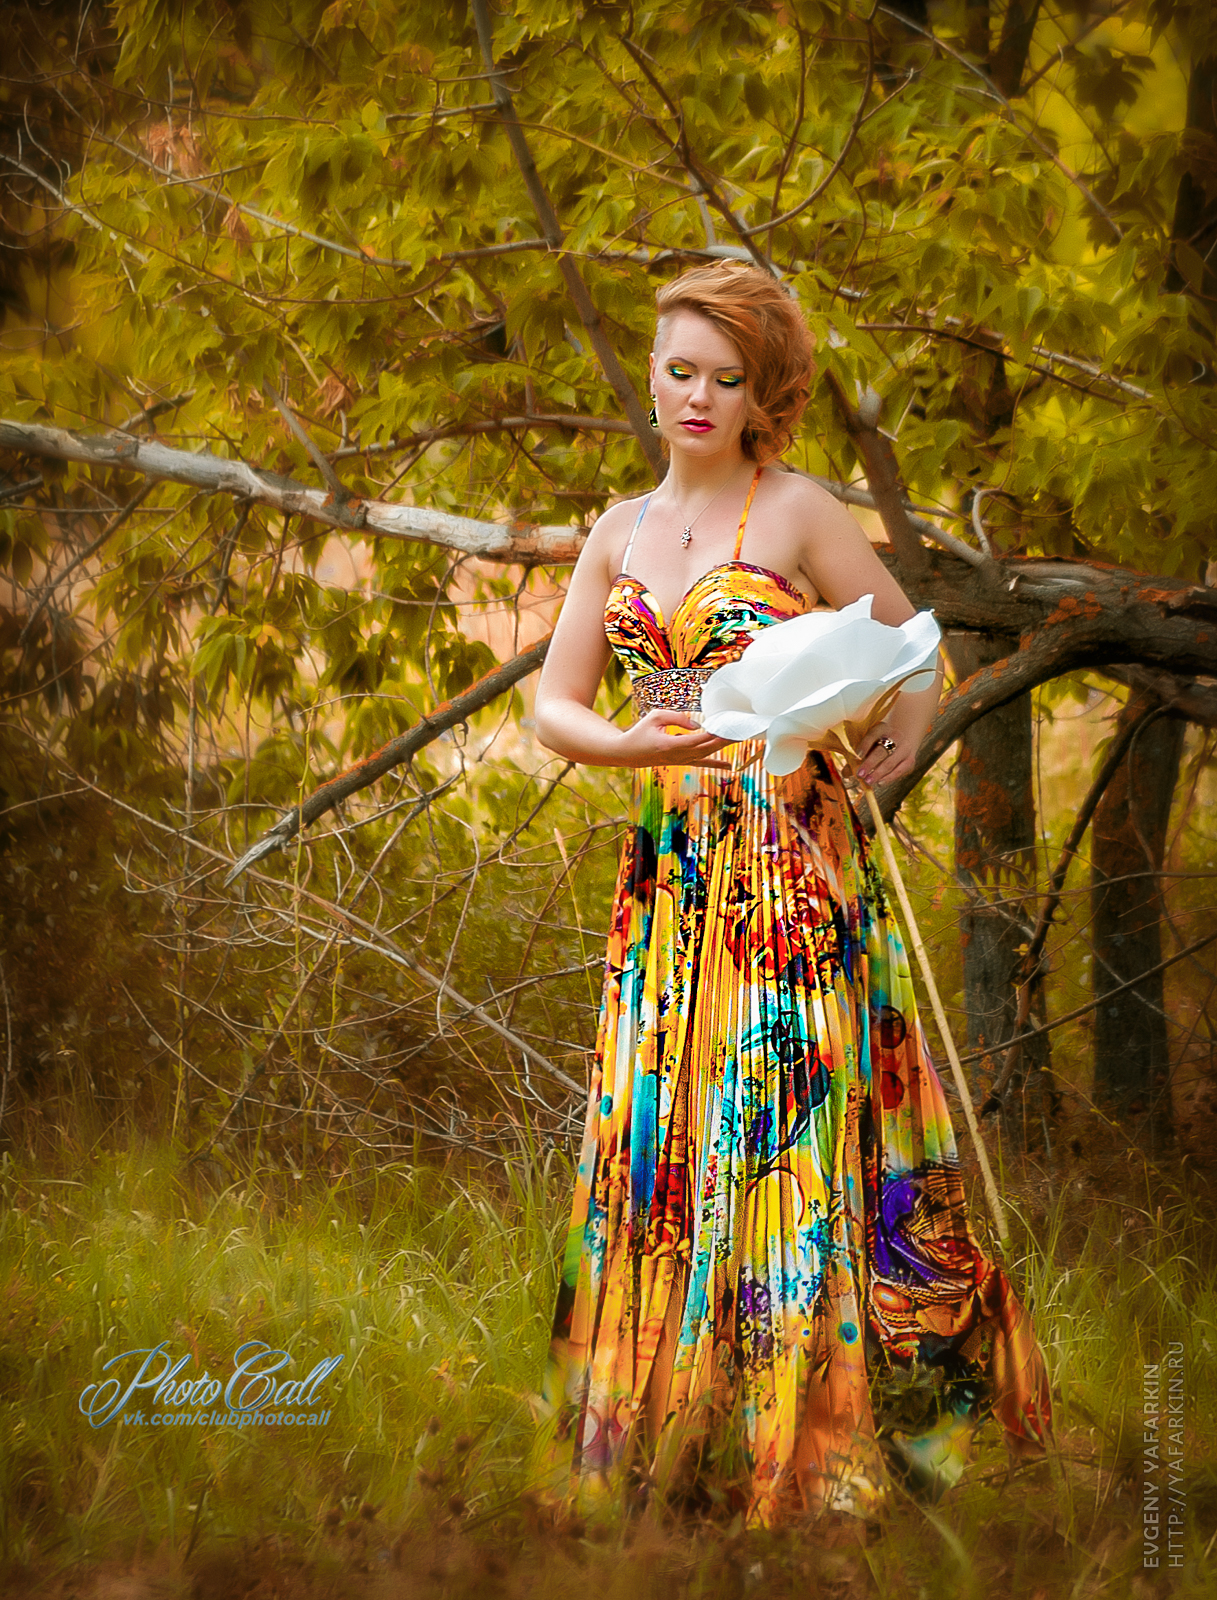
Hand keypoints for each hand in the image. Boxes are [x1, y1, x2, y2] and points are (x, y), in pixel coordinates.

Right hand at [616, 709, 732, 769]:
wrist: (628, 753)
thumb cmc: (640, 732)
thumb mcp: (655, 717)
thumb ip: (677, 717)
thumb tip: (697, 724)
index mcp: (670, 745)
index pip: (697, 740)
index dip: (712, 735)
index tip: (726, 728)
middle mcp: (678, 756)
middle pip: (706, 749)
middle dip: (723, 740)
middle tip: (739, 731)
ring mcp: (680, 761)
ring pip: (706, 755)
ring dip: (722, 748)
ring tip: (738, 740)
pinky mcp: (681, 762)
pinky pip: (701, 762)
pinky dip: (715, 763)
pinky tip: (728, 766)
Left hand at [854, 724, 913, 787]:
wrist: (904, 738)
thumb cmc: (879, 742)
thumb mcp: (869, 743)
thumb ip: (857, 756)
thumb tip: (845, 773)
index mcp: (882, 728)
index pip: (872, 735)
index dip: (865, 745)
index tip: (857, 755)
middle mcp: (895, 736)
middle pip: (881, 751)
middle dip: (870, 763)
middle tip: (860, 774)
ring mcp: (904, 748)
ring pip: (890, 762)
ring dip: (878, 773)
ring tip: (868, 781)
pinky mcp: (910, 760)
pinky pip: (899, 770)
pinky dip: (889, 778)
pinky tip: (879, 783)